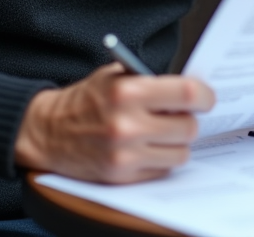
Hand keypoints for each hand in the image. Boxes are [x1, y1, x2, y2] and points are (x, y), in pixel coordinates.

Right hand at [14, 63, 215, 182]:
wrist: (47, 131)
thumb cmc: (86, 99)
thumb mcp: (115, 76)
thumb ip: (152, 81)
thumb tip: (194, 88)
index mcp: (128, 91)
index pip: (188, 94)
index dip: (205, 96)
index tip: (206, 98)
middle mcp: (127, 125)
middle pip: (189, 127)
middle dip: (188, 120)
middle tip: (179, 116)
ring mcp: (124, 154)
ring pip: (180, 153)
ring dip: (176, 143)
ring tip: (161, 133)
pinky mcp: (121, 176)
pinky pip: (162, 170)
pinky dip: (160, 160)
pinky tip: (146, 147)